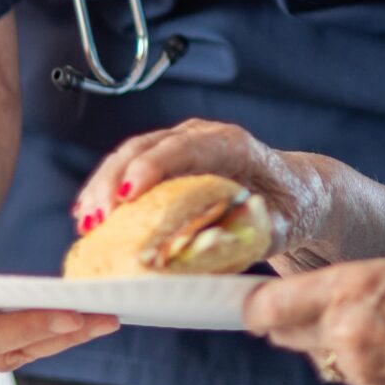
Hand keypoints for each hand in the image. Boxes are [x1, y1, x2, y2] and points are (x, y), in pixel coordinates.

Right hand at [70, 119, 339, 268]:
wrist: (299, 192)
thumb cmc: (293, 207)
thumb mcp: (283, 225)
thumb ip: (252, 234)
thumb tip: (213, 247)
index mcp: (232, 145)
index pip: (185, 148)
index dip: (153, 168)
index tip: (127, 195)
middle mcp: (203, 136)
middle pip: (147, 148)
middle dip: (114, 181)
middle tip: (94, 219)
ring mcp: (182, 144)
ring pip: (131, 155)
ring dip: (104, 186)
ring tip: (85, 221)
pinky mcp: (169, 161)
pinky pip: (131, 168)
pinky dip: (109, 191)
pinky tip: (90, 216)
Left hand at [243, 256, 384, 384]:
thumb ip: (368, 280)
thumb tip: (344, 286)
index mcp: (352, 290)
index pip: (269, 304)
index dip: (254, 303)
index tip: (248, 298)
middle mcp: (345, 332)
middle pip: (283, 331)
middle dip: (286, 319)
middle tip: (299, 304)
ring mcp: (359, 369)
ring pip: (317, 352)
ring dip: (326, 340)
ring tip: (369, 321)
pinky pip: (349, 372)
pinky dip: (357, 360)